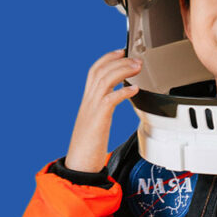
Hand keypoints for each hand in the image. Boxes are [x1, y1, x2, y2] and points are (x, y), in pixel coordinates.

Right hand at [64, 49, 141, 172]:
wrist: (79, 164)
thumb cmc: (89, 147)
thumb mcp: (96, 122)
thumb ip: (104, 109)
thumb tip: (118, 99)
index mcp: (88, 101)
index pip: (94, 71)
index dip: (107, 58)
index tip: (122, 51)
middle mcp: (88, 101)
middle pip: (100, 71)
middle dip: (119, 61)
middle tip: (136, 59)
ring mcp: (91, 109)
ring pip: (105, 80)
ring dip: (123, 71)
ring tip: (137, 67)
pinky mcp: (98, 119)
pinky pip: (110, 100)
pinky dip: (123, 92)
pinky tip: (134, 89)